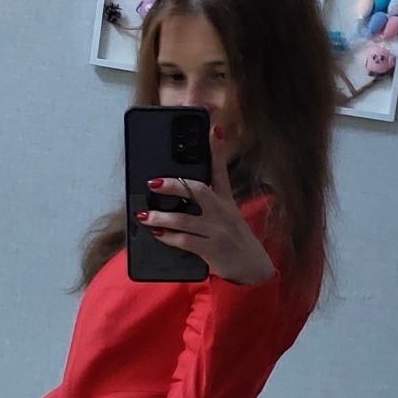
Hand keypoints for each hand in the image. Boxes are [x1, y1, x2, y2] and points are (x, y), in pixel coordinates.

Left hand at [134, 124, 275, 285]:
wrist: (253, 270)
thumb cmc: (234, 240)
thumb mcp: (228, 216)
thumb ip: (208, 203)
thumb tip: (179, 192)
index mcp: (226, 200)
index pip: (221, 170)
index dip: (217, 149)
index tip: (213, 127)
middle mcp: (222, 212)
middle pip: (197, 191)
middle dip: (173, 185)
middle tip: (153, 183)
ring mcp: (217, 231)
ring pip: (185, 219)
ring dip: (161, 218)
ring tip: (144, 216)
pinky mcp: (212, 250)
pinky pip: (185, 241)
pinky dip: (168, 238)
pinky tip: (157, 234)